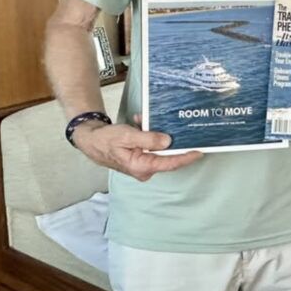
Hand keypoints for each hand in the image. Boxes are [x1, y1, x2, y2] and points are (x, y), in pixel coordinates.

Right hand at [72, 117, 201, 181]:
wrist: (91, 140)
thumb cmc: (106, 140)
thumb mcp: (127, 136)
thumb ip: (148, 138)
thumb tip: (167, 141)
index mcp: (141, 166)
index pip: (169, 163)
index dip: (186, 157)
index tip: (199, 151)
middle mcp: (144, 168)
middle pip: (167, 156)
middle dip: (171, 140)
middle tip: (180, 127)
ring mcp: (143, 164)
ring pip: (158, 148)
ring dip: (156, 134)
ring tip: (146, 121)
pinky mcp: (141, 157)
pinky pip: (151, 145)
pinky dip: (148, 134)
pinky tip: (141, 122)